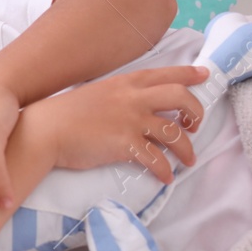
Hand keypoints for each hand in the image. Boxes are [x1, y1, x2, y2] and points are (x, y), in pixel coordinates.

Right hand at [40, 65, 208, 184]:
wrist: (46, 129)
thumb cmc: (66, 113)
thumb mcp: (98, 93)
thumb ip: (121, 95)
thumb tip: (139, 106)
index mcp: (126, 82)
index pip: (166, 73)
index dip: (189, 74)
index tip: (205, 76)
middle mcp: (133, 98)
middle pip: (180, 98)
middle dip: (196, 112)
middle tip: (194, 125)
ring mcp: (130, 120)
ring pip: (174, 132)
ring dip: (187, 148)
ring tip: (188, 159)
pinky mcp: (125, 144)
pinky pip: (156, 159)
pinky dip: (166, 170)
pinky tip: (166, 177)